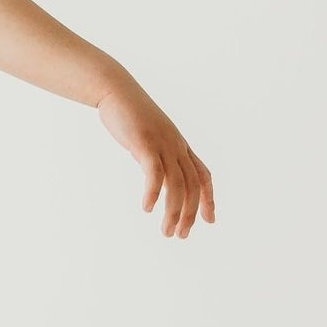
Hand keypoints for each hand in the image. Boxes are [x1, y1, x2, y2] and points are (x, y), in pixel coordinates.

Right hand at [96, 77, 214, 237]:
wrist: (116, 91)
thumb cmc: (129, 114)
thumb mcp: (149, 136)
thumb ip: (155, 153)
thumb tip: (154, 170)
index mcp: (180, 146)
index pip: (203, 176)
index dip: (209, 199)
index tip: (209, 220)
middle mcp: (176, 147)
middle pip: (193, 185)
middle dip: (189, 213)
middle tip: (180, 234)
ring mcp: (163, 145)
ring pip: (177, 184)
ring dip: (173, 211)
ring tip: (167, 231)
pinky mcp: (145, 143)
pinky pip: (155, 173)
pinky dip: (153, 193)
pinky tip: (147, 207)